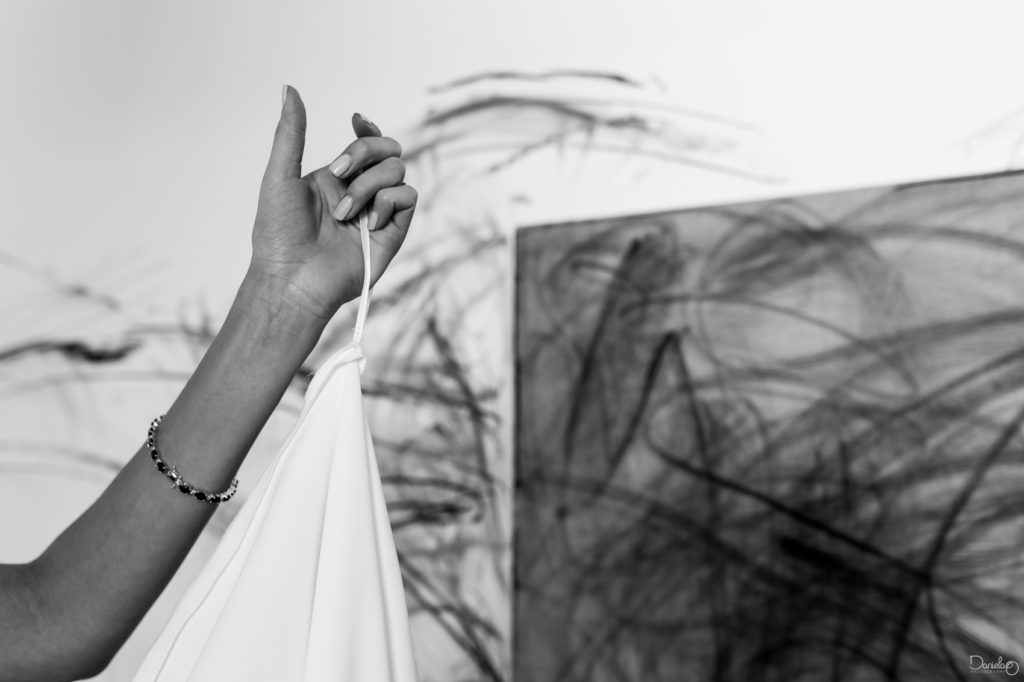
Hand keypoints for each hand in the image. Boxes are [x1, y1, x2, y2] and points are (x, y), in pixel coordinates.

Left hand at [248, 85, 416, 323]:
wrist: (292, 281)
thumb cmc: (278, 235)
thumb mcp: (279, 176)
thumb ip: (291, 133)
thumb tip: (289, 88)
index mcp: (336, 179)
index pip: (366, 143)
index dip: (368, 129)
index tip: (356, 122)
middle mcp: (360, 193)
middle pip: (388, 150)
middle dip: (366, 151)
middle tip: (339, 171)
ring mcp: (378, 213)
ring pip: (398, 170)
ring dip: (369, 184)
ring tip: (344, 213)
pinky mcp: (393, 234)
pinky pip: (408, 198)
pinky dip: (388, 202)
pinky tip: (367, 223)